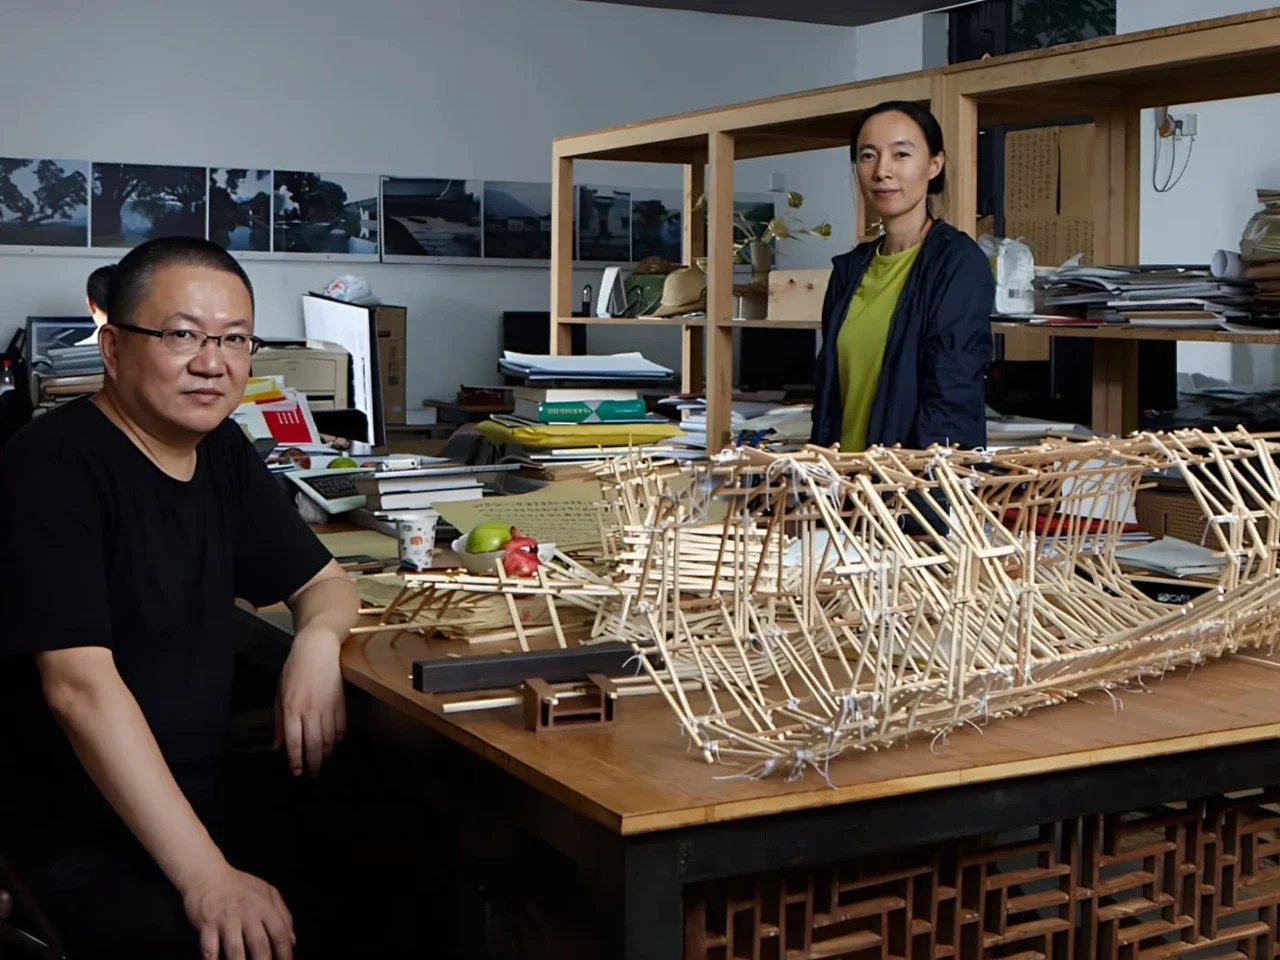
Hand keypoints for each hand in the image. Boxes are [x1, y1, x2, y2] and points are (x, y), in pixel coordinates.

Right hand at [182, 863, 293, 959]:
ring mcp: (226, 920)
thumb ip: (283, 914)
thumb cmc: (239, 886)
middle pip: (259, 945)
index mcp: (264, 906)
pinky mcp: (207, 924)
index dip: (285, 952)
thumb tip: (293, 940)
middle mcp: (247, 913)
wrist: (208, 875)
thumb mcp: (267, 892)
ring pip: (235, 950)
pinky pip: (210, 949)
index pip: (279, 933)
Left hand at [275, 627, 345, 776]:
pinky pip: (340, 728)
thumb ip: (279, 722)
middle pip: (313, 745)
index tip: (296, 772)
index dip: (295, 760)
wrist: (317, 649)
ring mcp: (328, 706)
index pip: (293, 741)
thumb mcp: (280, 694)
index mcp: (291, 708)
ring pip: (329, 739)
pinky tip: (332, 744)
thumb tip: (277, 748)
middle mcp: (310, 710)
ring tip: (321, 762)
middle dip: (313, 764)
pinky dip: (337, 740)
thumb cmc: (294, 670)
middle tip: (311, 775)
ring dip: (326, 754)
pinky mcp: (341, 703)